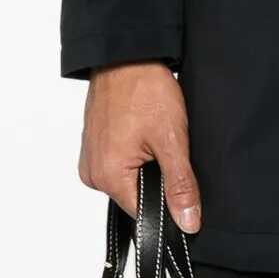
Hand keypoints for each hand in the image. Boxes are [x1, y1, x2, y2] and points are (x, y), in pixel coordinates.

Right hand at [79, 62, 201, 230]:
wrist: (124, 55)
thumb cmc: (142, 89)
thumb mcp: (171, 140)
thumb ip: (180, 185)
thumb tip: (188, 222)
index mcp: (107, 177)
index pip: (144, 214)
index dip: (168, 203)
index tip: (179, 180)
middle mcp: (92, 173)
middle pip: (136, 197)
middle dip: (157, 179)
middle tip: (165, 147)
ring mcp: (90, 159)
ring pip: (129, 179)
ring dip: (146, 165)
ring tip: (151, 136)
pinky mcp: (94, 146)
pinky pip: (119, 164)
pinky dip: (135, 154)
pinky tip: (142, 133)